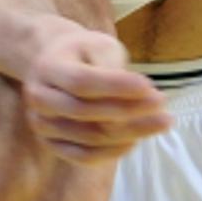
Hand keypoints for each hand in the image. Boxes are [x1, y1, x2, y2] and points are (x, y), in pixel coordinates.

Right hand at [23, 20, 170, 163]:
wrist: (53, 64)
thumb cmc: (83, 52)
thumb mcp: (97, 44)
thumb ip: (112, 67)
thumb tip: (137, 95)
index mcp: (47, 67)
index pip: (81, 82)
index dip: (116, 87)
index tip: (149, 86)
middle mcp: (38, 99)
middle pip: (86, 113)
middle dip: (129, 111)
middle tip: (163, 104)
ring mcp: (42, 125)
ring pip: (89, 138)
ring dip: (130, 133)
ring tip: (160, 121)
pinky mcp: (51, 144)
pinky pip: (84, 156)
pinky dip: (113, 151)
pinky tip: (136, 139)